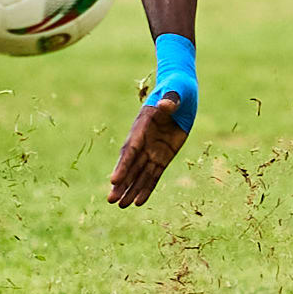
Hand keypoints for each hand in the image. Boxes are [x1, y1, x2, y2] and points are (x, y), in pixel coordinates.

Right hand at [107, 92, 191, 206]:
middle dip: (121, 182)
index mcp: (143, 126)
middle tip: (110, 200)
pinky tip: (138, 201)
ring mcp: (152, 149)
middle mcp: (144, 141)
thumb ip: (170, 99)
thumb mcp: (176, 91)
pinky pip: (154, 175)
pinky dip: (146, 188)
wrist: (182, 92)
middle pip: (131, 166)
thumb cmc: (177, 88)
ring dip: (130, 189)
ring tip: (120, 205)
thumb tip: (165, 105)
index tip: (114, 180)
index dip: (123, 165)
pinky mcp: (163, 156)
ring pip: (140, 174)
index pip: (131, 150)